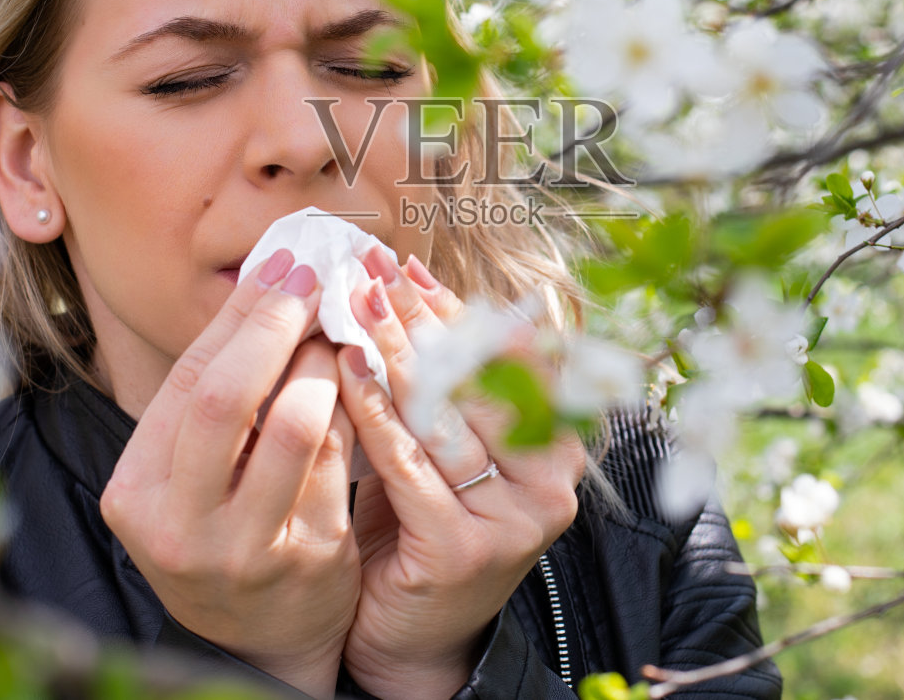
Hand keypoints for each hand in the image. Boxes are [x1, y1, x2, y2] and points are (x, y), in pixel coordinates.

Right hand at [99, 250, 360, 698]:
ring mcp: (245, 548)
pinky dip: (355, 408)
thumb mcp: (191, 476)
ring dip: (323, 365)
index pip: (186, 381)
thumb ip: (215, 396)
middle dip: (274, 326)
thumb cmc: (226, 529)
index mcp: (135, 492)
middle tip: (314, 279)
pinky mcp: (310, 558)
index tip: (280, 264)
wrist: (264, 638)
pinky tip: (364, 380)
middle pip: (225, 398)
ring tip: (338, 335)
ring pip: (295, 427)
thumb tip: (270, 281)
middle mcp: (179, 525)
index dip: (237, 315)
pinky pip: (341, 461)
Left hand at [334, 247, 586, 699]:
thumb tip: (406, 285)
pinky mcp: (464, 551)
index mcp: (561, 447)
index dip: (459, 308)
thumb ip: (446, 384)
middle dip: (421, 320)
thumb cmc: (422, 526)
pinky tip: (343, 372)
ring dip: (394, 352)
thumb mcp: (449, 448)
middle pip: (481, 378)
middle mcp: (552, 483)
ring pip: (446, 415)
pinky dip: (374, 412)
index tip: (407, 267)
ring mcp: (513, 520)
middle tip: (370, 275)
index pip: (514, 357)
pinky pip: (409, 464)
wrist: (410, 636)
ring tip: (352, 309)